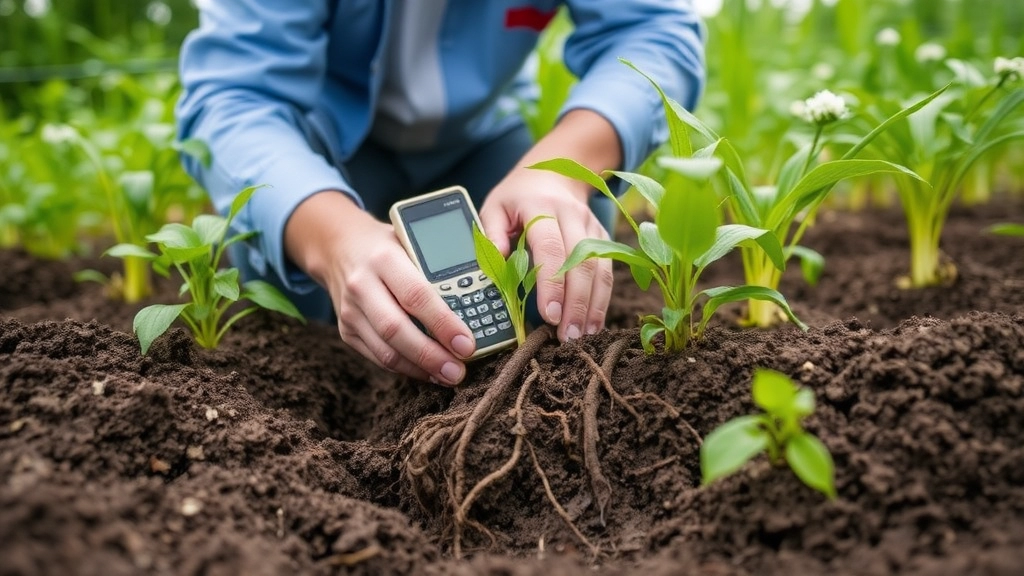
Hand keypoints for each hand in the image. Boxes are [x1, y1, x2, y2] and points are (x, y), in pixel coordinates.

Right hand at [285, 191, 475, 384]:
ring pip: (385, 350)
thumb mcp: (411, 241)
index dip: (443, 323)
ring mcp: (350, 311)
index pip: (416, 295)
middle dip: (431, 355)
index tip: (467, 344)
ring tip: (448, 376)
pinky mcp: (346, 331)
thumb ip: (438, 265)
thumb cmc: (388, 245)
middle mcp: (362, 285)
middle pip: (396, 329)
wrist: (339, 247)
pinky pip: (378, 358)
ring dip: (420, 368)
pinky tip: (428, 372)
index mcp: (383, 258)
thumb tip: (483, 294)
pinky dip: (406, 369)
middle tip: (459, 371)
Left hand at [480, 167, 612, 340]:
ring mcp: (591, 226)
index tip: (550, 315)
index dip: (552, 284)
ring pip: (600, 269)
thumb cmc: (518, 198)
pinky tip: (595, 324)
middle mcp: (572, 215)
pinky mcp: (603, 238)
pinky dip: (602, 300)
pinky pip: (607, 271)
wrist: (553, 175)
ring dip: (593, 306)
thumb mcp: (495, 207)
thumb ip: (491, 235)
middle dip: (577, 303)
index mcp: (541, 206)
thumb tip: (497, 264)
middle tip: (568, 337)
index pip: (551, 248)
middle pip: (581, 262)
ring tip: (584, 337)